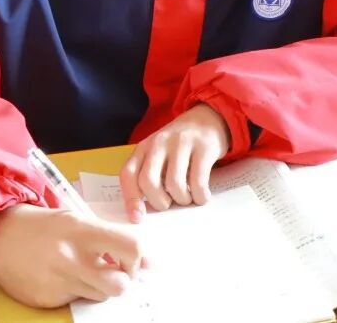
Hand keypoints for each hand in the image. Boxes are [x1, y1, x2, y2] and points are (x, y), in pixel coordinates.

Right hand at [0, 204, 145, 308]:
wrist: (0, 235)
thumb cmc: (44, 226)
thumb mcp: (78, 220)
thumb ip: (112, 238)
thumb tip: (148, 262)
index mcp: (84, 231)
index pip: (132, 247)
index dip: (139, 258)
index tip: (133, 259)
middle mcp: (73, 258)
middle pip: (121, 284)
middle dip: (123, 280)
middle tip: (114, 272)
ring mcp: (60, 281)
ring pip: (101, 296)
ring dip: (99, 287)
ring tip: (83, 271)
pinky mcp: (48, 299)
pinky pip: (75, 302)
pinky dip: (74, 292)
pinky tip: (61, 277)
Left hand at [120, 104, 230, 221]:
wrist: (208, 118)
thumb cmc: (179, 146)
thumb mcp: (158, 154)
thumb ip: (149, 174)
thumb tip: (144, 211)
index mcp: (144, 148)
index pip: (128, 175)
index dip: (131, 199)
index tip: (138, 218)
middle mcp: (159, 143)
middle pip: (148, 181)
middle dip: (159, 202)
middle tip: (170, 203)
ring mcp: (181, 143)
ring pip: (174, 183)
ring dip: (182, 200)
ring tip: (188, 198)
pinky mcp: (203, 146)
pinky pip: (198, 180)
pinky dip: (200, 196)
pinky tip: (202, 195)